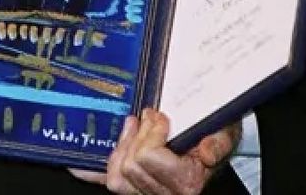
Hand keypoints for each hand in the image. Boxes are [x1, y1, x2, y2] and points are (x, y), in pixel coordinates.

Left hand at [69, 110, 240, 193]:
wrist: (215, 145)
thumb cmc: (217, 136)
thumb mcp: (226, 132)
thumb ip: (220, 141)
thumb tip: (208, 152)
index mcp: (188, 181)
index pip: (148, 157)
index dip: (151, 133)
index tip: (159, 118)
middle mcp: (167, 192)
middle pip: (130, 166)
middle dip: (137, 136)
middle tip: (147, 119)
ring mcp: (149, 193)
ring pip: (117, 178)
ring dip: (121, 148)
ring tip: (132, 128)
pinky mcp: (136, 189)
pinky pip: (109, 183)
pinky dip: (92, 172)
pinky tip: (79, 163)